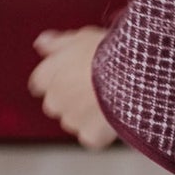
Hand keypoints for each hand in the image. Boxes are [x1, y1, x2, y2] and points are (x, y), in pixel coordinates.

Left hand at [27, 26, 117, 150]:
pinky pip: (92, 136)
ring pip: (75, 120)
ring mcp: (70, 120)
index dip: (60, 77)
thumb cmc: (109, 51)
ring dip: (87, 114)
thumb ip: (57, 43)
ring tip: (111, 99)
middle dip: (72, 98)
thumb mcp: (82, 37)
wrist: (134, 74)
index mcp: (45, 75)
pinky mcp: (89, 135)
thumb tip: (40, 43)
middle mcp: (52, 100)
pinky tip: (115, 115)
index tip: (76, 73)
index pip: (41, 82)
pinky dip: (101, 131)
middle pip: (57, 103)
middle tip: (96, 86)